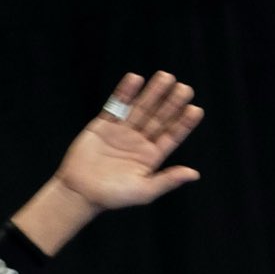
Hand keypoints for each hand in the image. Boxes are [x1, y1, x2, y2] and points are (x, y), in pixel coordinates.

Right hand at [55, 71, 204, 210]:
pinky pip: (116, 105)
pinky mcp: (103, 125)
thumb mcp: (144, 191)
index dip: (183, 123)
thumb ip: (168, 180)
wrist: (79, 192)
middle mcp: (138, 141)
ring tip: (166, 77)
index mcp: (150, 156)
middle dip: (171, 103)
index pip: (171, 135)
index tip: (195, 109)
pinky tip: (135, 79)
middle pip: (159, 117)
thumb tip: (194, 174)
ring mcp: (121, 131)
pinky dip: (125, 92)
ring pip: (140, 107)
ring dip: (153, 92)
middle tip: (184, 88)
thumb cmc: (112, 196)